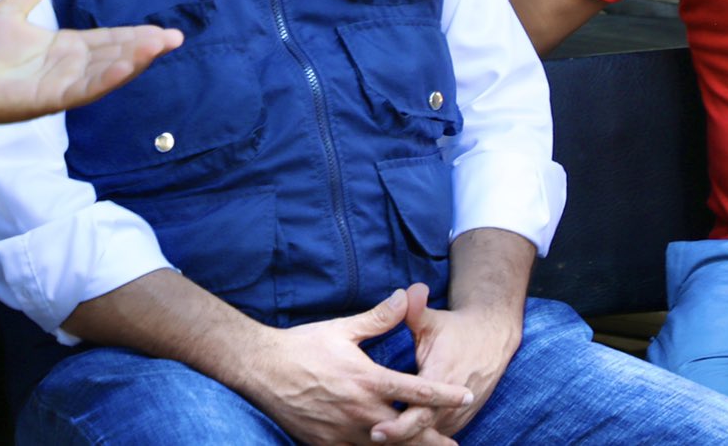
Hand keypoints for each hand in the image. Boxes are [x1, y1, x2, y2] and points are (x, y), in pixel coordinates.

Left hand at [0, 0, 182, 127]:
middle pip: (116, 54)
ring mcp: (65, 84)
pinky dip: (107, 78)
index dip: (135, 34)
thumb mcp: (10, 12)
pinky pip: (84, 88)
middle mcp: (73, 67)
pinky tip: (126, 67)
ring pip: (107, 71)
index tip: (162, 29)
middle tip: (175, 37)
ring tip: (159, 46)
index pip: (109, 39)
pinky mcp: (53, 99)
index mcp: (68, 48)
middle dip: (145, 46)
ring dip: (133, 60)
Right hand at [232, 290, 473, 445]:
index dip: (444, 394)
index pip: (416, 391)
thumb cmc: (302, 346)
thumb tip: (405, 295)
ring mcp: (343, 431)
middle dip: (433, 440)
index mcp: (367, 380)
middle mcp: (360, 410)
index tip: (466, 396)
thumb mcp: (342, 329)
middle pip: (407, 431)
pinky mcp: (327, 444)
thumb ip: (378, 318)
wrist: (261, 370)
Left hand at [367, 284, 517, 442]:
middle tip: (370, 440)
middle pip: (422, 431)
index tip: (375, 430)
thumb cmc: (456, 329)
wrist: (492, 338)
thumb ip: (416, 310)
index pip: (418, 413)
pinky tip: (398, 441)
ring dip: (408, 441)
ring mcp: (459, 414)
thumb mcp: (433, 320)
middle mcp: (453, 403)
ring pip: (431, 436)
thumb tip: (409, 290)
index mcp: (442, 380)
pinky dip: (420, 439)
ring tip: (373, 443)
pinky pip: (438, 434)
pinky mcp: (460, 418)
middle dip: (397, 438)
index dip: (397, 425)